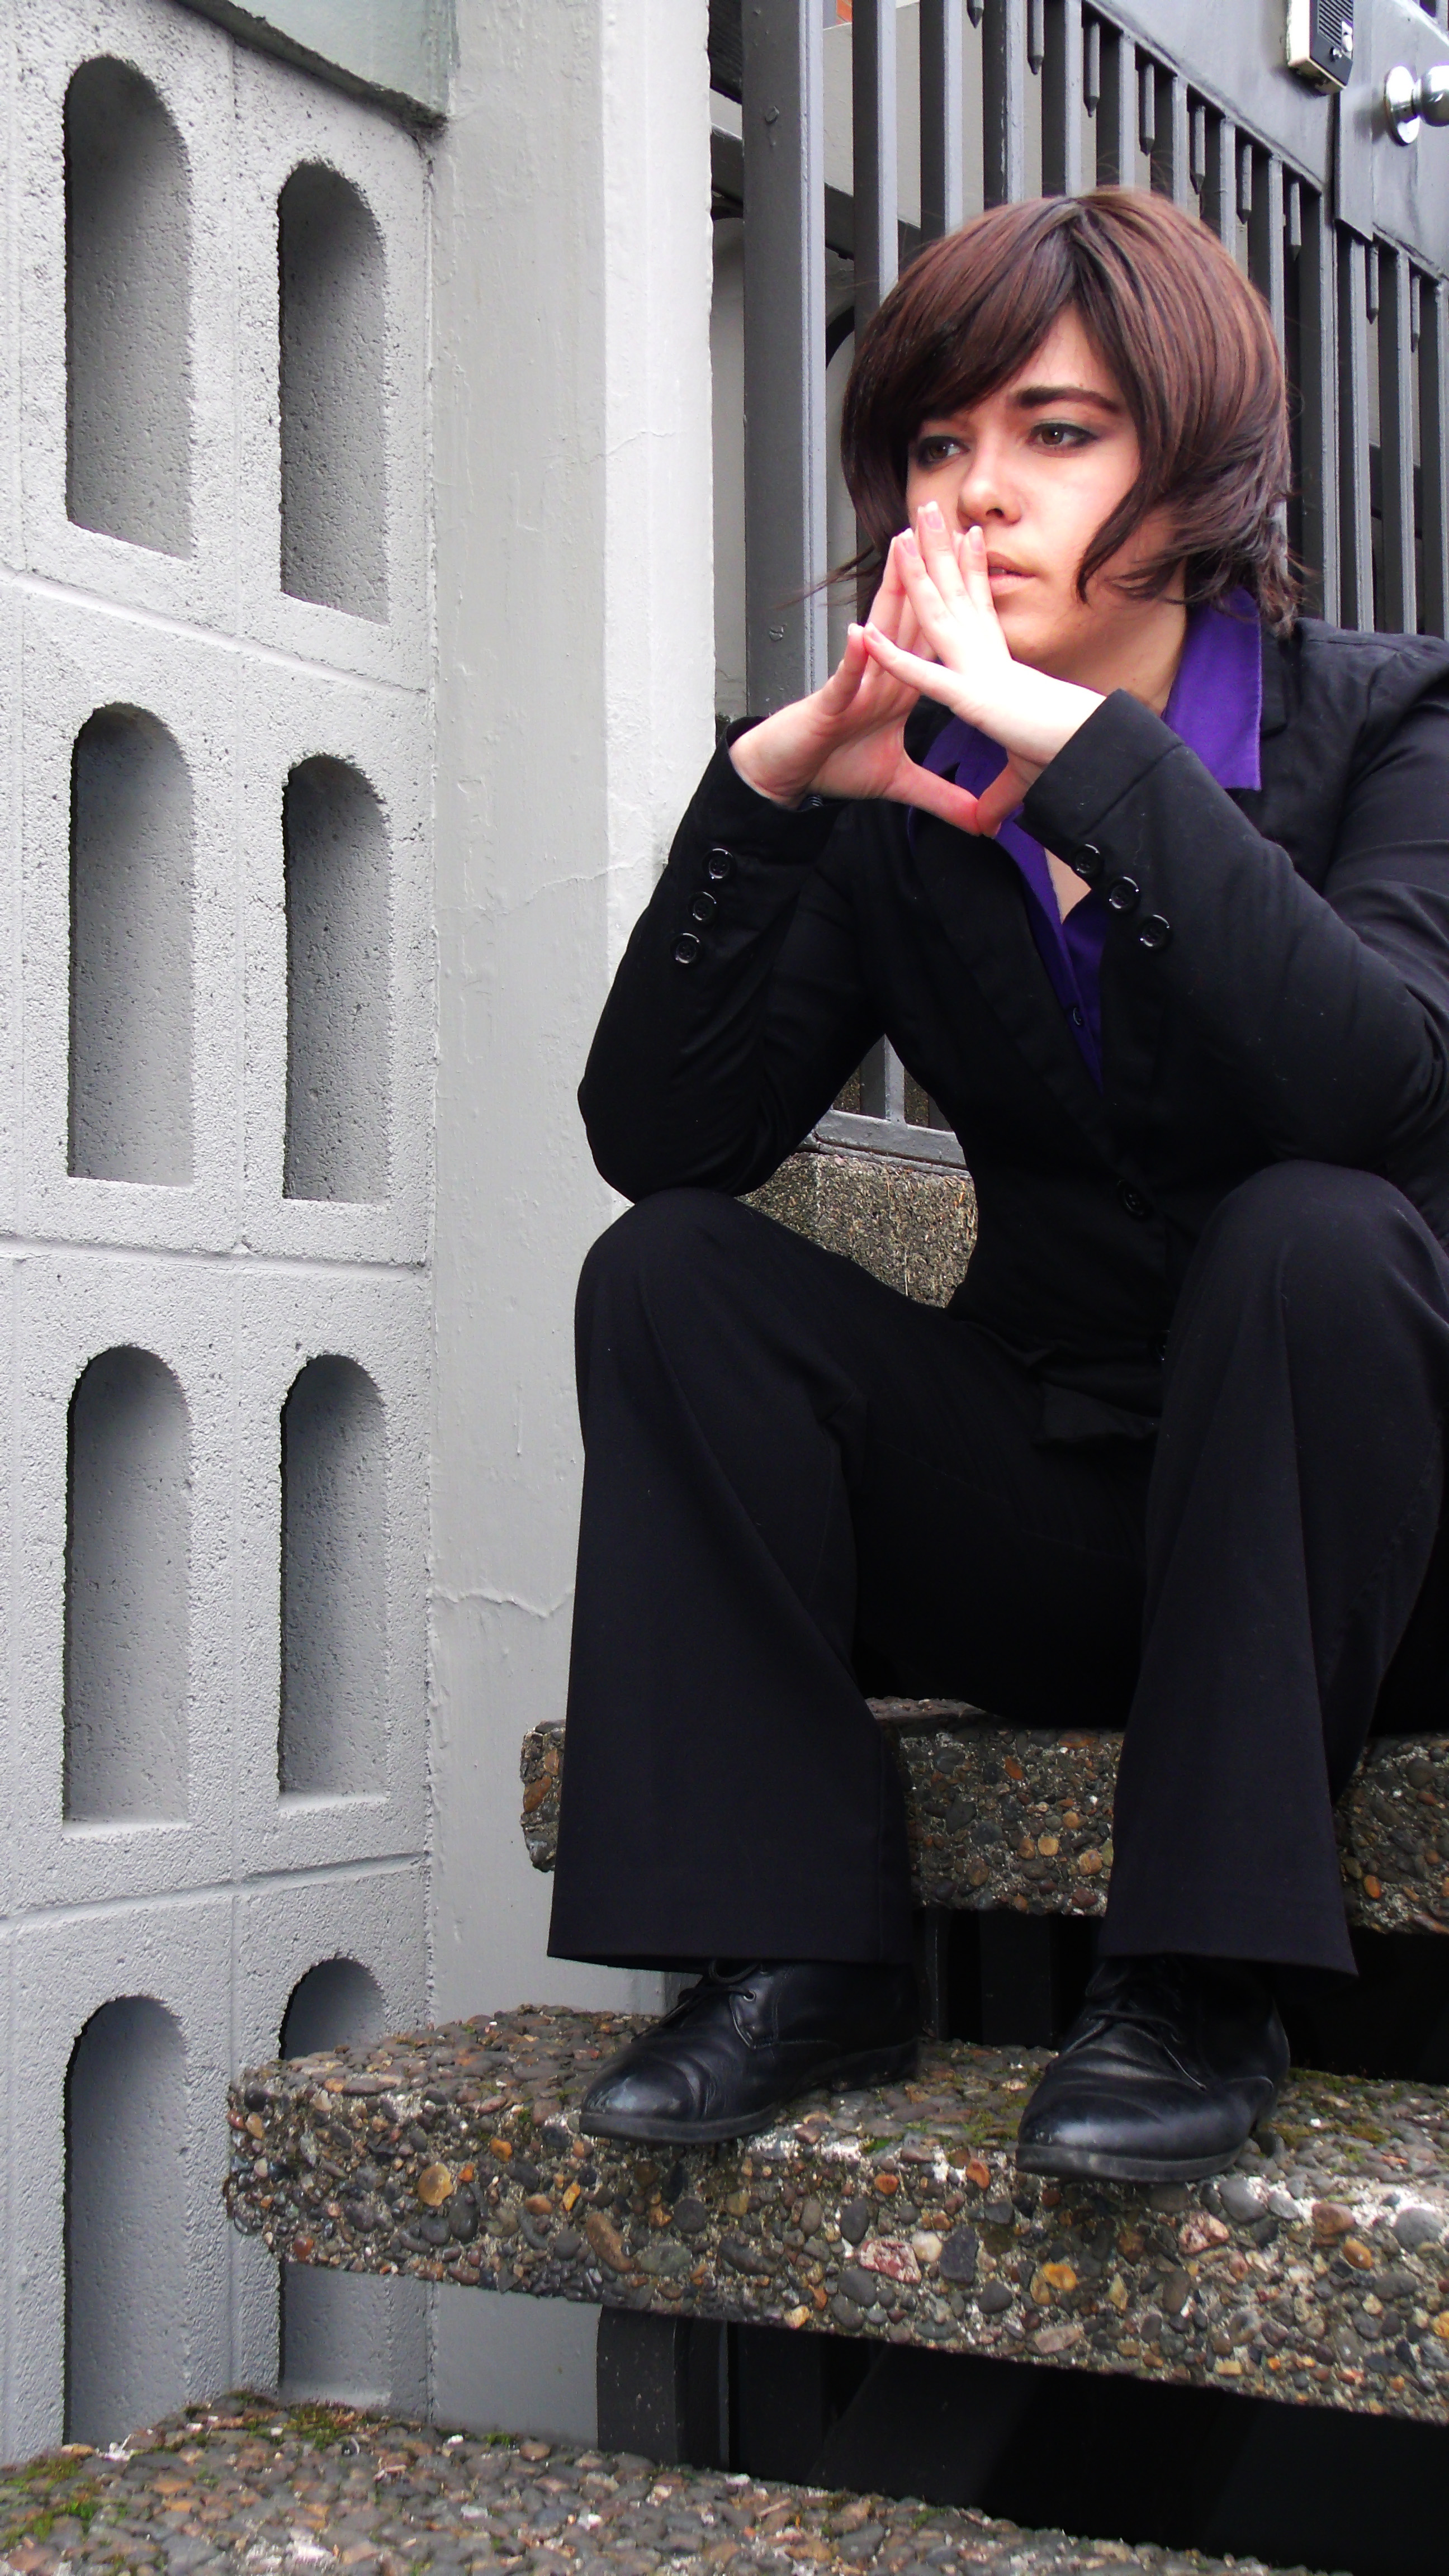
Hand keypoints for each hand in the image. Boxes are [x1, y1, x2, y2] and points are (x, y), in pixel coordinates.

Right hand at [728, 540, 989, 833]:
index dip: (954, 602)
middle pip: (907, 619)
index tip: (976, 566)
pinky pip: (843, 680)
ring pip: (877, 635)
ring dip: (890, 597)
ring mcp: (853, 686)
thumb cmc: (832, 768)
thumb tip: (981, 821)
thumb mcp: (900, 785)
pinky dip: (852, 662)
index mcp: (899, 687)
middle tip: (941, 528)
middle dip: (925, 574)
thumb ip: (943, 797)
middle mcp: (879, 677)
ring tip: (901, 555)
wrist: (787, 779)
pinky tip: (858, 636)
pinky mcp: (828, 705)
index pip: (932, 638)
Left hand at [857, 507, 1102, 836]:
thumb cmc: (1062, 760)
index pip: (979, 610)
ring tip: (899, 537)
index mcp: (1002, 667)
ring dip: (915, 576)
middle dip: (938, 552)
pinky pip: (924, 674)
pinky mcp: (971, 698)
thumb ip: (994, 797)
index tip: (960, 540)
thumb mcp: (1018, 780)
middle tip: (924, 513)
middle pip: (956, 596)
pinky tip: (867, 634)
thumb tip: (986, 823)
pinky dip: (893, 656)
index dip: (967, 573)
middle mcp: (989, 660)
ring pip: (938, 617)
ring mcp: (978, 674)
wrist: (1088, 758)